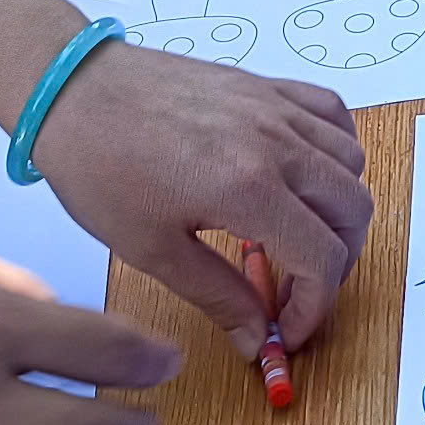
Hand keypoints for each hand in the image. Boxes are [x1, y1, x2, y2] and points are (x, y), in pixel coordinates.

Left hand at [31, 41, 371, 357]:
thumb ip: (218, 295)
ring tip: (299, 232)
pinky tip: (305, 173)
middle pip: (353, 212)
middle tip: (297, 287)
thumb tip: (258, 339)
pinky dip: (337, 150)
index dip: (316, 306)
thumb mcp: (151, 249)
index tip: (289, 328)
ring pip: (352, 164)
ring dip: (339, 209)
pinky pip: (333, 114)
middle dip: (336, 262)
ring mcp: (277, 109)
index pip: (323, 258)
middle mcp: (277, 144)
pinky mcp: (267, 86)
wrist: (72, 91)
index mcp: (248, 188)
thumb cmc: (99, 168)